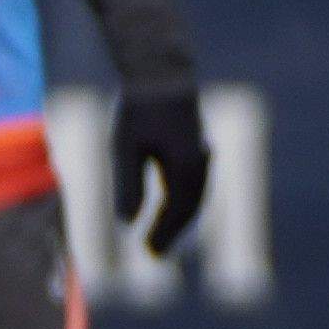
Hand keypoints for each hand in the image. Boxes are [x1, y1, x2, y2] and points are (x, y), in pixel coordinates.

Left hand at [113, 86, 208, 259]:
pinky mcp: (197, 148)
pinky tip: (169, 211)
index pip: (176, 210)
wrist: (160, 74)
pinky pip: (194, 184)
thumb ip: (127, 184)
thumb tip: (126, 223)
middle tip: (155, 254)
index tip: (149, 252)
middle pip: (190, 207)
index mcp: (187, 166)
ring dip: (180, 219)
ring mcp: (203, 155)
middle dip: (173, 231)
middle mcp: (201, 163)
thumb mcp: (125, 147)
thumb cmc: (138, 109)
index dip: (163, 233)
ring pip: (195, 196)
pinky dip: (183, 202)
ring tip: (161, 239)